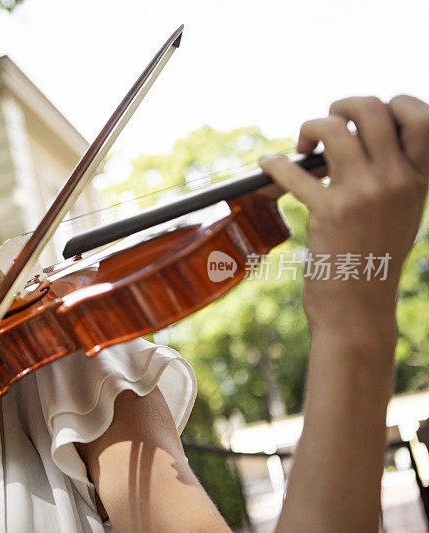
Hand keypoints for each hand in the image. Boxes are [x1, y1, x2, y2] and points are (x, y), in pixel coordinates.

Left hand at [260, 95, 428, 325]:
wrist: (358, 309)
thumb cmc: (372, 260)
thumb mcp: (399, 213)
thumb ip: (391, 176)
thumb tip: (356, 139)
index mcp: (419, 179)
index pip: (421, 117)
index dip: (393, 104)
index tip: (366, 117)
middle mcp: (397, 181)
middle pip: (372, 110)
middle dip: (342, 105)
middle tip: (326, 123)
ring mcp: (365, 194)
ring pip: (334, 130)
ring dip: (310, 127)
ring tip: (301, 145)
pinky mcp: (330, 211)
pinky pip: (294, 171)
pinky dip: (274, 163)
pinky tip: (268, 164)